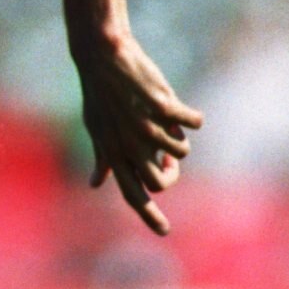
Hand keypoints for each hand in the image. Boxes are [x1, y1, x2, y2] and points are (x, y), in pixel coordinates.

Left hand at [73, 29, 202, 236]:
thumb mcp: (96, 128)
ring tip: (167, 121)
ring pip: (180, 152)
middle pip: (160, 181)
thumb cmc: (99, 94)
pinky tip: (186, 110)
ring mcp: (146, 126)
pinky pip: (192, 123)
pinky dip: (192, 117)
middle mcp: (129, 145)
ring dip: (180, 139)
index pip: (132, 194)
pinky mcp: (161, 105)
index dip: (149, 216)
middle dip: (171, 172)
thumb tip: (96, 183)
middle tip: (168, 155)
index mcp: (113, 153)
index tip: (164, 231)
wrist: (102, 56)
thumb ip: (102, 157)